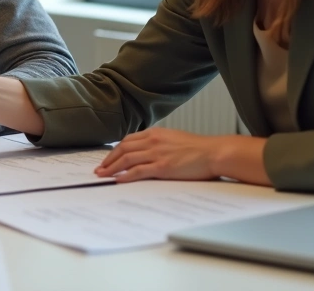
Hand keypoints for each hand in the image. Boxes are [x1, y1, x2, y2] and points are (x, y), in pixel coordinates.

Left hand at [95, 127, 227, 181]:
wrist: (214, 152)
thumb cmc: (198, 148)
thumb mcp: (174, 139)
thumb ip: (159, 143)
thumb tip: (147, 152)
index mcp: (155, 133)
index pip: (128, 140)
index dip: (115, 150)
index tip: (107, 158)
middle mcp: (153, 141)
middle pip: (122, 149)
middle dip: (108, 160)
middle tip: (99, 169)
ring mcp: (157, 154)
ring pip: (126, 160)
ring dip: (111, 168)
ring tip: (102, 176)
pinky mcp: (162, 167)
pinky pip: (138, 171)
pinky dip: (125, 176)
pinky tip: (117, 180)